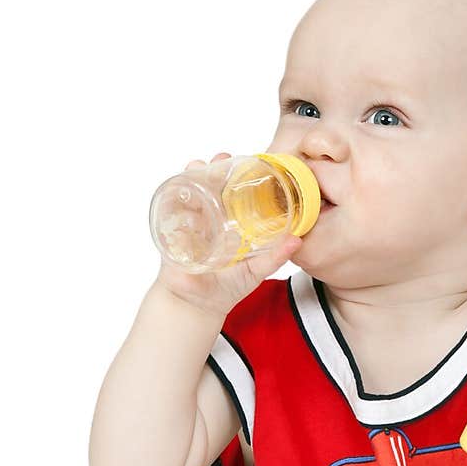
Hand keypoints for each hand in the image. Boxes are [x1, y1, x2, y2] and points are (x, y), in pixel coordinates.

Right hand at [155, 152, 302, 317]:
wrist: (199, 306)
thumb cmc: (228, 287)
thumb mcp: (255, 270)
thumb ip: (275, 256)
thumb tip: (297, 240)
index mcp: (229, 223)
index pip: (232, 192)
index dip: (236, 175)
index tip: (245, 160)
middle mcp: (208, 219)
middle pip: (208, 186)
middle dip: (211, 168)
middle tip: (221, 159)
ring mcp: (189, 224)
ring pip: (187, 192)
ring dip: (190, 176)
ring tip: (197, 167)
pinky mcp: (172, 234)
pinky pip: (169, 211)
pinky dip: (173, 198)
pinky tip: (179, 188)